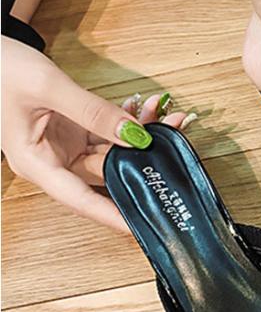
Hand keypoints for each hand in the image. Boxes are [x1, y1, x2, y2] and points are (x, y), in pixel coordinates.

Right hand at [1, 36, 194, 231]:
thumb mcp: (48, 87)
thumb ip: (93, 112)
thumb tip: (134, 135)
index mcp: (36, 164)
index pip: (81, 200)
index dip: (113, 215)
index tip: (142, 224)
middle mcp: (53, 162)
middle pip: (105, 174)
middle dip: (141, 160)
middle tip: (173, 142)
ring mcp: (65, 147)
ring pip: (113, 153)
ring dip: (140, 136)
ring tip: (168, 118)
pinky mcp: (74, 132)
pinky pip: (108, 134)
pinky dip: (127, 123)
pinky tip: (147, 111)